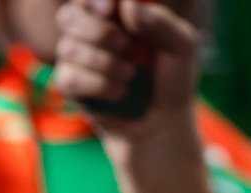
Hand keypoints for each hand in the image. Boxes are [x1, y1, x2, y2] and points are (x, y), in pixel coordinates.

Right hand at [53, 0, 199, 138]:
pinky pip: (69, 78)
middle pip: (68, 16)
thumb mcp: (182, 46)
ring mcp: (78, 59)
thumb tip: (128, 4)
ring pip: (68, 48)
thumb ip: (161, 22)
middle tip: (125, 46)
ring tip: (130, 75)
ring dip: (104, 63)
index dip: (95, 0)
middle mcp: (92, 32)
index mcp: (116, 14)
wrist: (163, 123)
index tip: (111, 8)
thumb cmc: (173, 80)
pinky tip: (119, 92)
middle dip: (97, 31)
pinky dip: (98, 85)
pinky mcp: (72, 87)